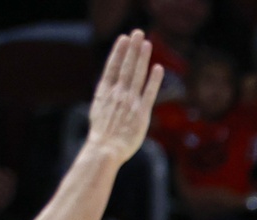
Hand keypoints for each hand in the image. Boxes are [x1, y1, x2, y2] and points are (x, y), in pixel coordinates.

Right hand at [85, 32, 166, 163]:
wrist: (105, 150)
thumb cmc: (102, 136)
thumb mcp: (98, 111)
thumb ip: (106, 98)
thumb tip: (109, 89)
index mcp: (104, 93)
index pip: (112, 67)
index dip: (118, 51)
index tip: (123, 38)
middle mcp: (117, 94)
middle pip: (125, 66)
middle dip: (132, 48)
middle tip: (137, 33)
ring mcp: (129, 102)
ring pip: (136, 75)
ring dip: (142, 58)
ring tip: (146, 43)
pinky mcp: (141, 113)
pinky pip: (149, 93)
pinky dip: (154, 80)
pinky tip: (158, 68)